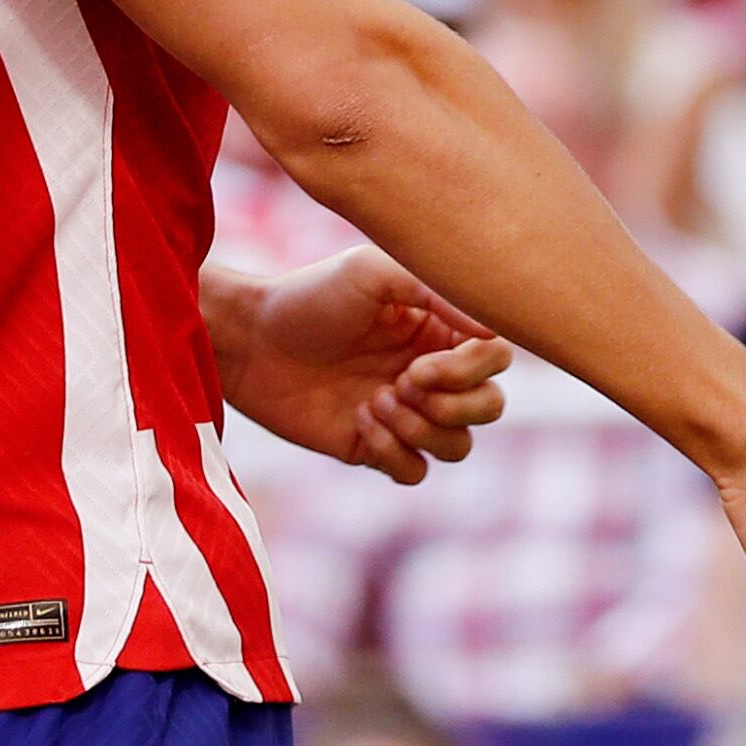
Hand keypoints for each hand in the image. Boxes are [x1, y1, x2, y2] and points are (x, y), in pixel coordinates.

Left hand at [210, 250, 511, 484]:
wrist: (249, 339)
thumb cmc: (309, 296)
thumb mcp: (372, 273)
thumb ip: (436, 292)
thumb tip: (492, 330)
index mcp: (438, 331)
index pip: (496, 360)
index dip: (470, 371)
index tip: (419, 364)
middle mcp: (429, 374)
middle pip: (490, 407)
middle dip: (454, 405)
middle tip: (400, 382)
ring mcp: (403, 414)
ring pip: (458, 446)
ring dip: (423, 430)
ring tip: (374, 401)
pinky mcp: (372, 446)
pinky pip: (414, 472)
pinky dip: (396, 453)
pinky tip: (358, 421)